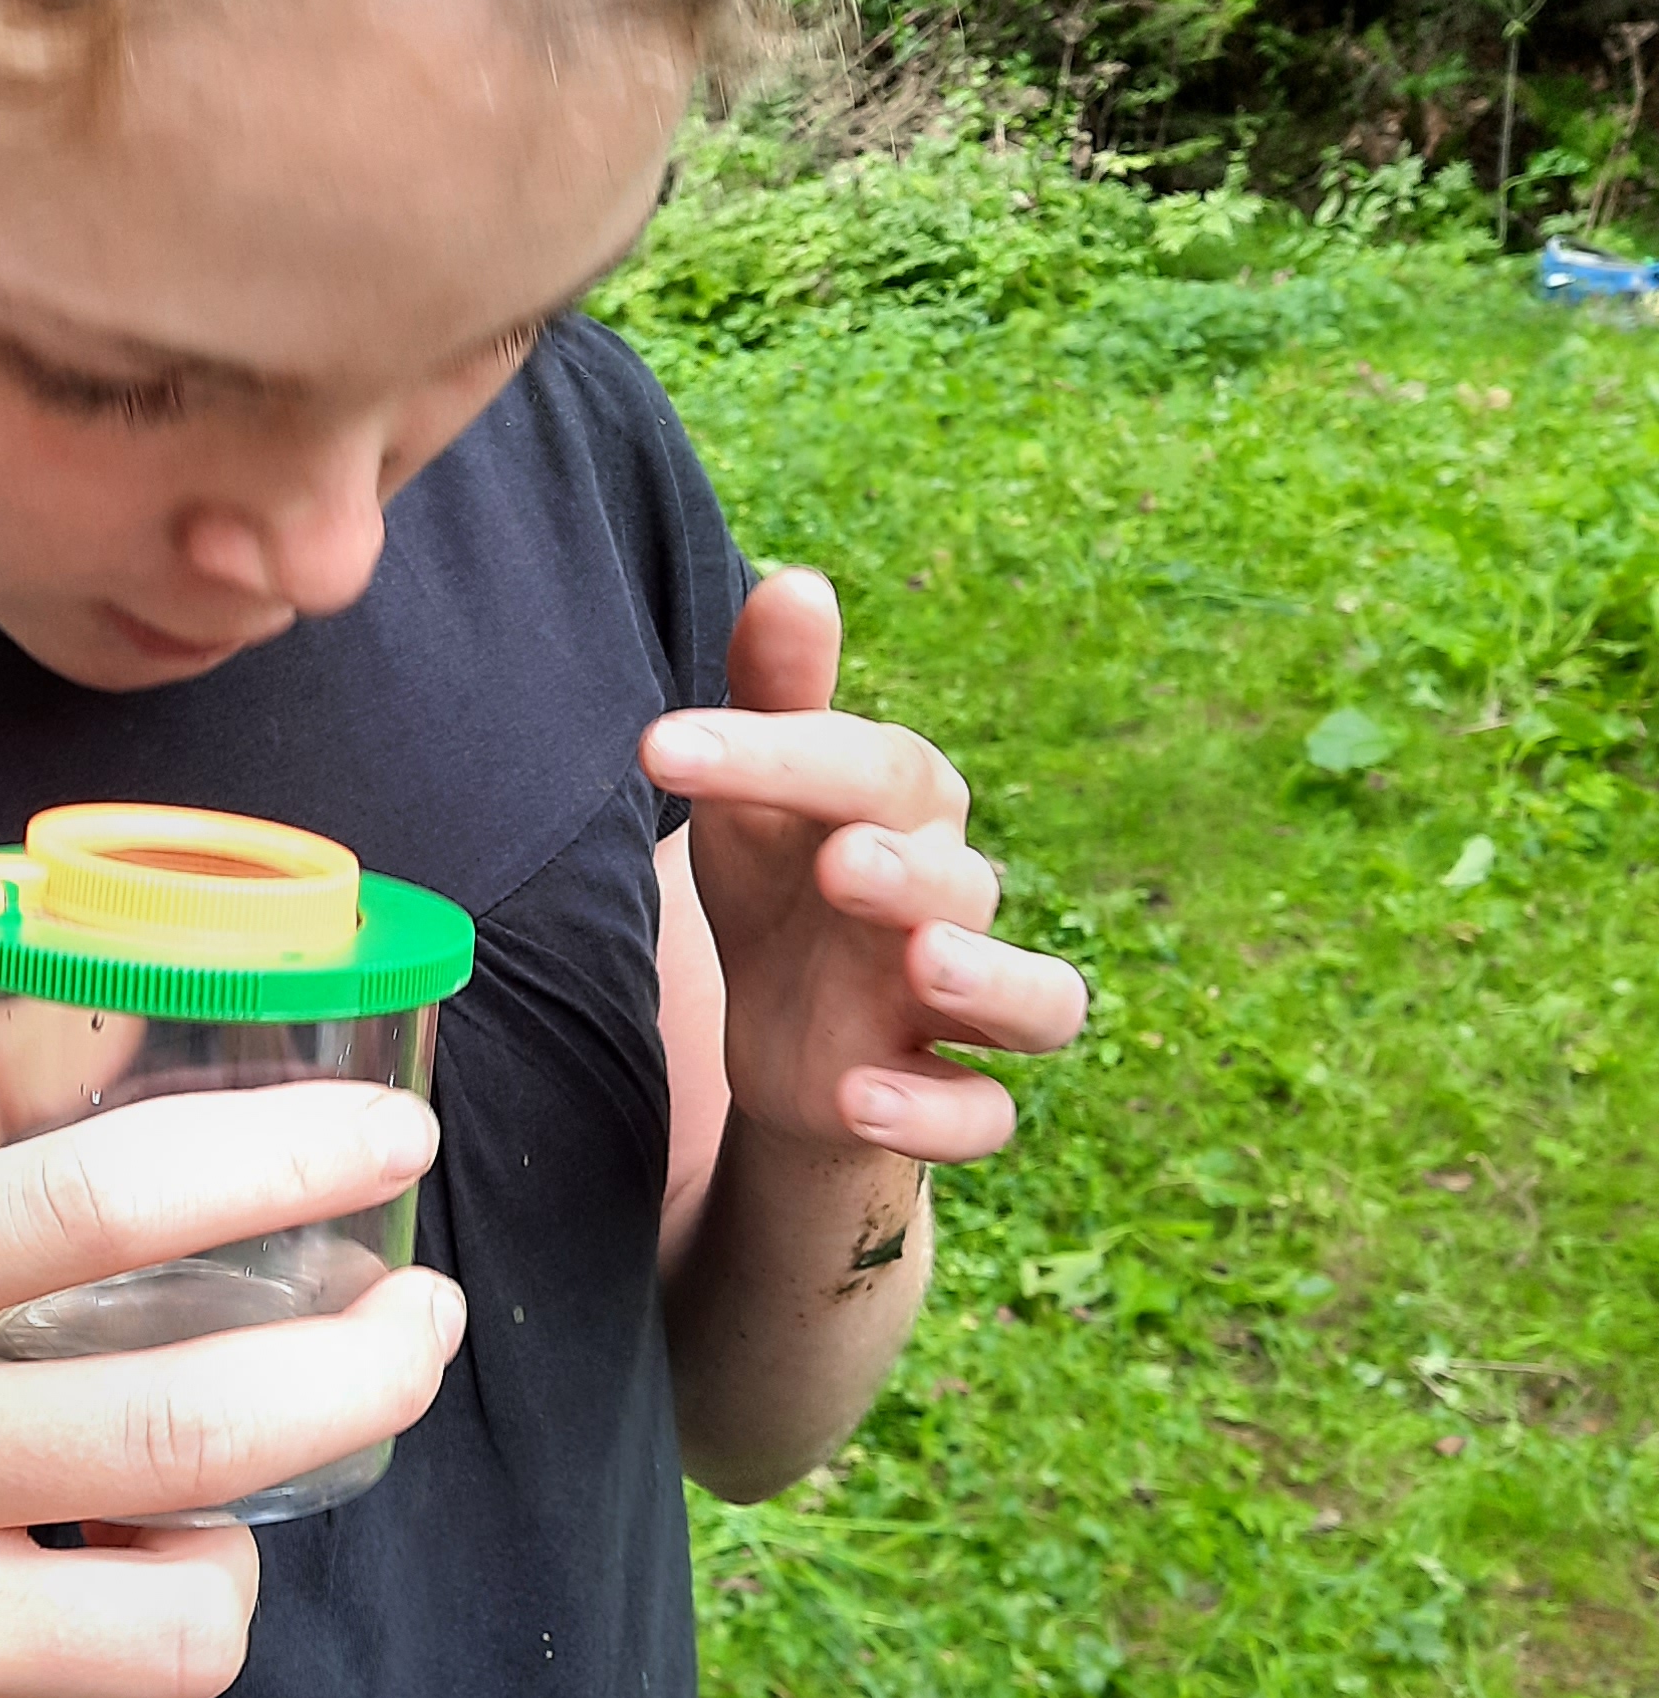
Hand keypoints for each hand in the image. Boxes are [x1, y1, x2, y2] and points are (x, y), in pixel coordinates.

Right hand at [0, 1042, 461, 1697]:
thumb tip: (94, 995)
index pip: (93, 1200)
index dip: (283, 1163)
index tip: (399, 1145)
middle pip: (196, 1422)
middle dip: (368, 1368)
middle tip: (420, 1327)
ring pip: (191, 1618)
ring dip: (233, 1557)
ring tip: (187, 1514)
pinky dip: (138, 1675)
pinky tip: (68, 1620)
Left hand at [639, 565, 1086, 1162]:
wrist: (787, 1025)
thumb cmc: (782, 879)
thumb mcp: (758, 796)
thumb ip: (775, 695)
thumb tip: (795, 581)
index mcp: (905, 810)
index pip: (864, 765)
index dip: (768, 752)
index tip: (656, 747)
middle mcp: (953, 902)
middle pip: (963, 879)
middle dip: (910, 868)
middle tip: (840, 862)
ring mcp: (958, 1007)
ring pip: (1041, 1001)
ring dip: (988, 979)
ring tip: (922, 964)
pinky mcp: (944, 1094)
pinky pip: (986, 1116)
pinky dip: (935, 1114)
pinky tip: (857, 1099)